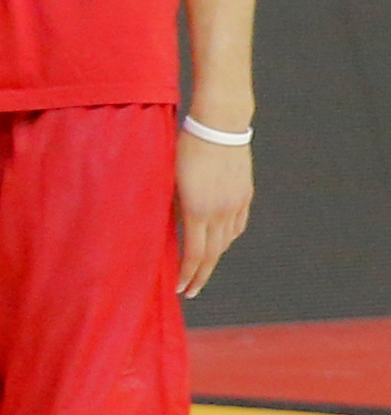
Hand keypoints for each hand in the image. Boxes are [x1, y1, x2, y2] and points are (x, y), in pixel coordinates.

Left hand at [175, 129, 251, 296]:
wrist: (219, 124)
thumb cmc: (186, 147)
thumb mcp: (170, 179)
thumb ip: (172, 207)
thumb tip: (169, 230)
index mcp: (197, 209)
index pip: (194, 254)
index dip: (187, 274)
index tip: (180, 289)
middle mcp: (220, 211)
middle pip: (212, 254)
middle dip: (200, 275)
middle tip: (190, 290)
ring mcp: (236, 203)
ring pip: (226, 241)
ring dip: (213, 257)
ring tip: (201, 267)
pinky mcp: (245, 194)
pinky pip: (238, 225)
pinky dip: (227, 238)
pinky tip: (220, 242)